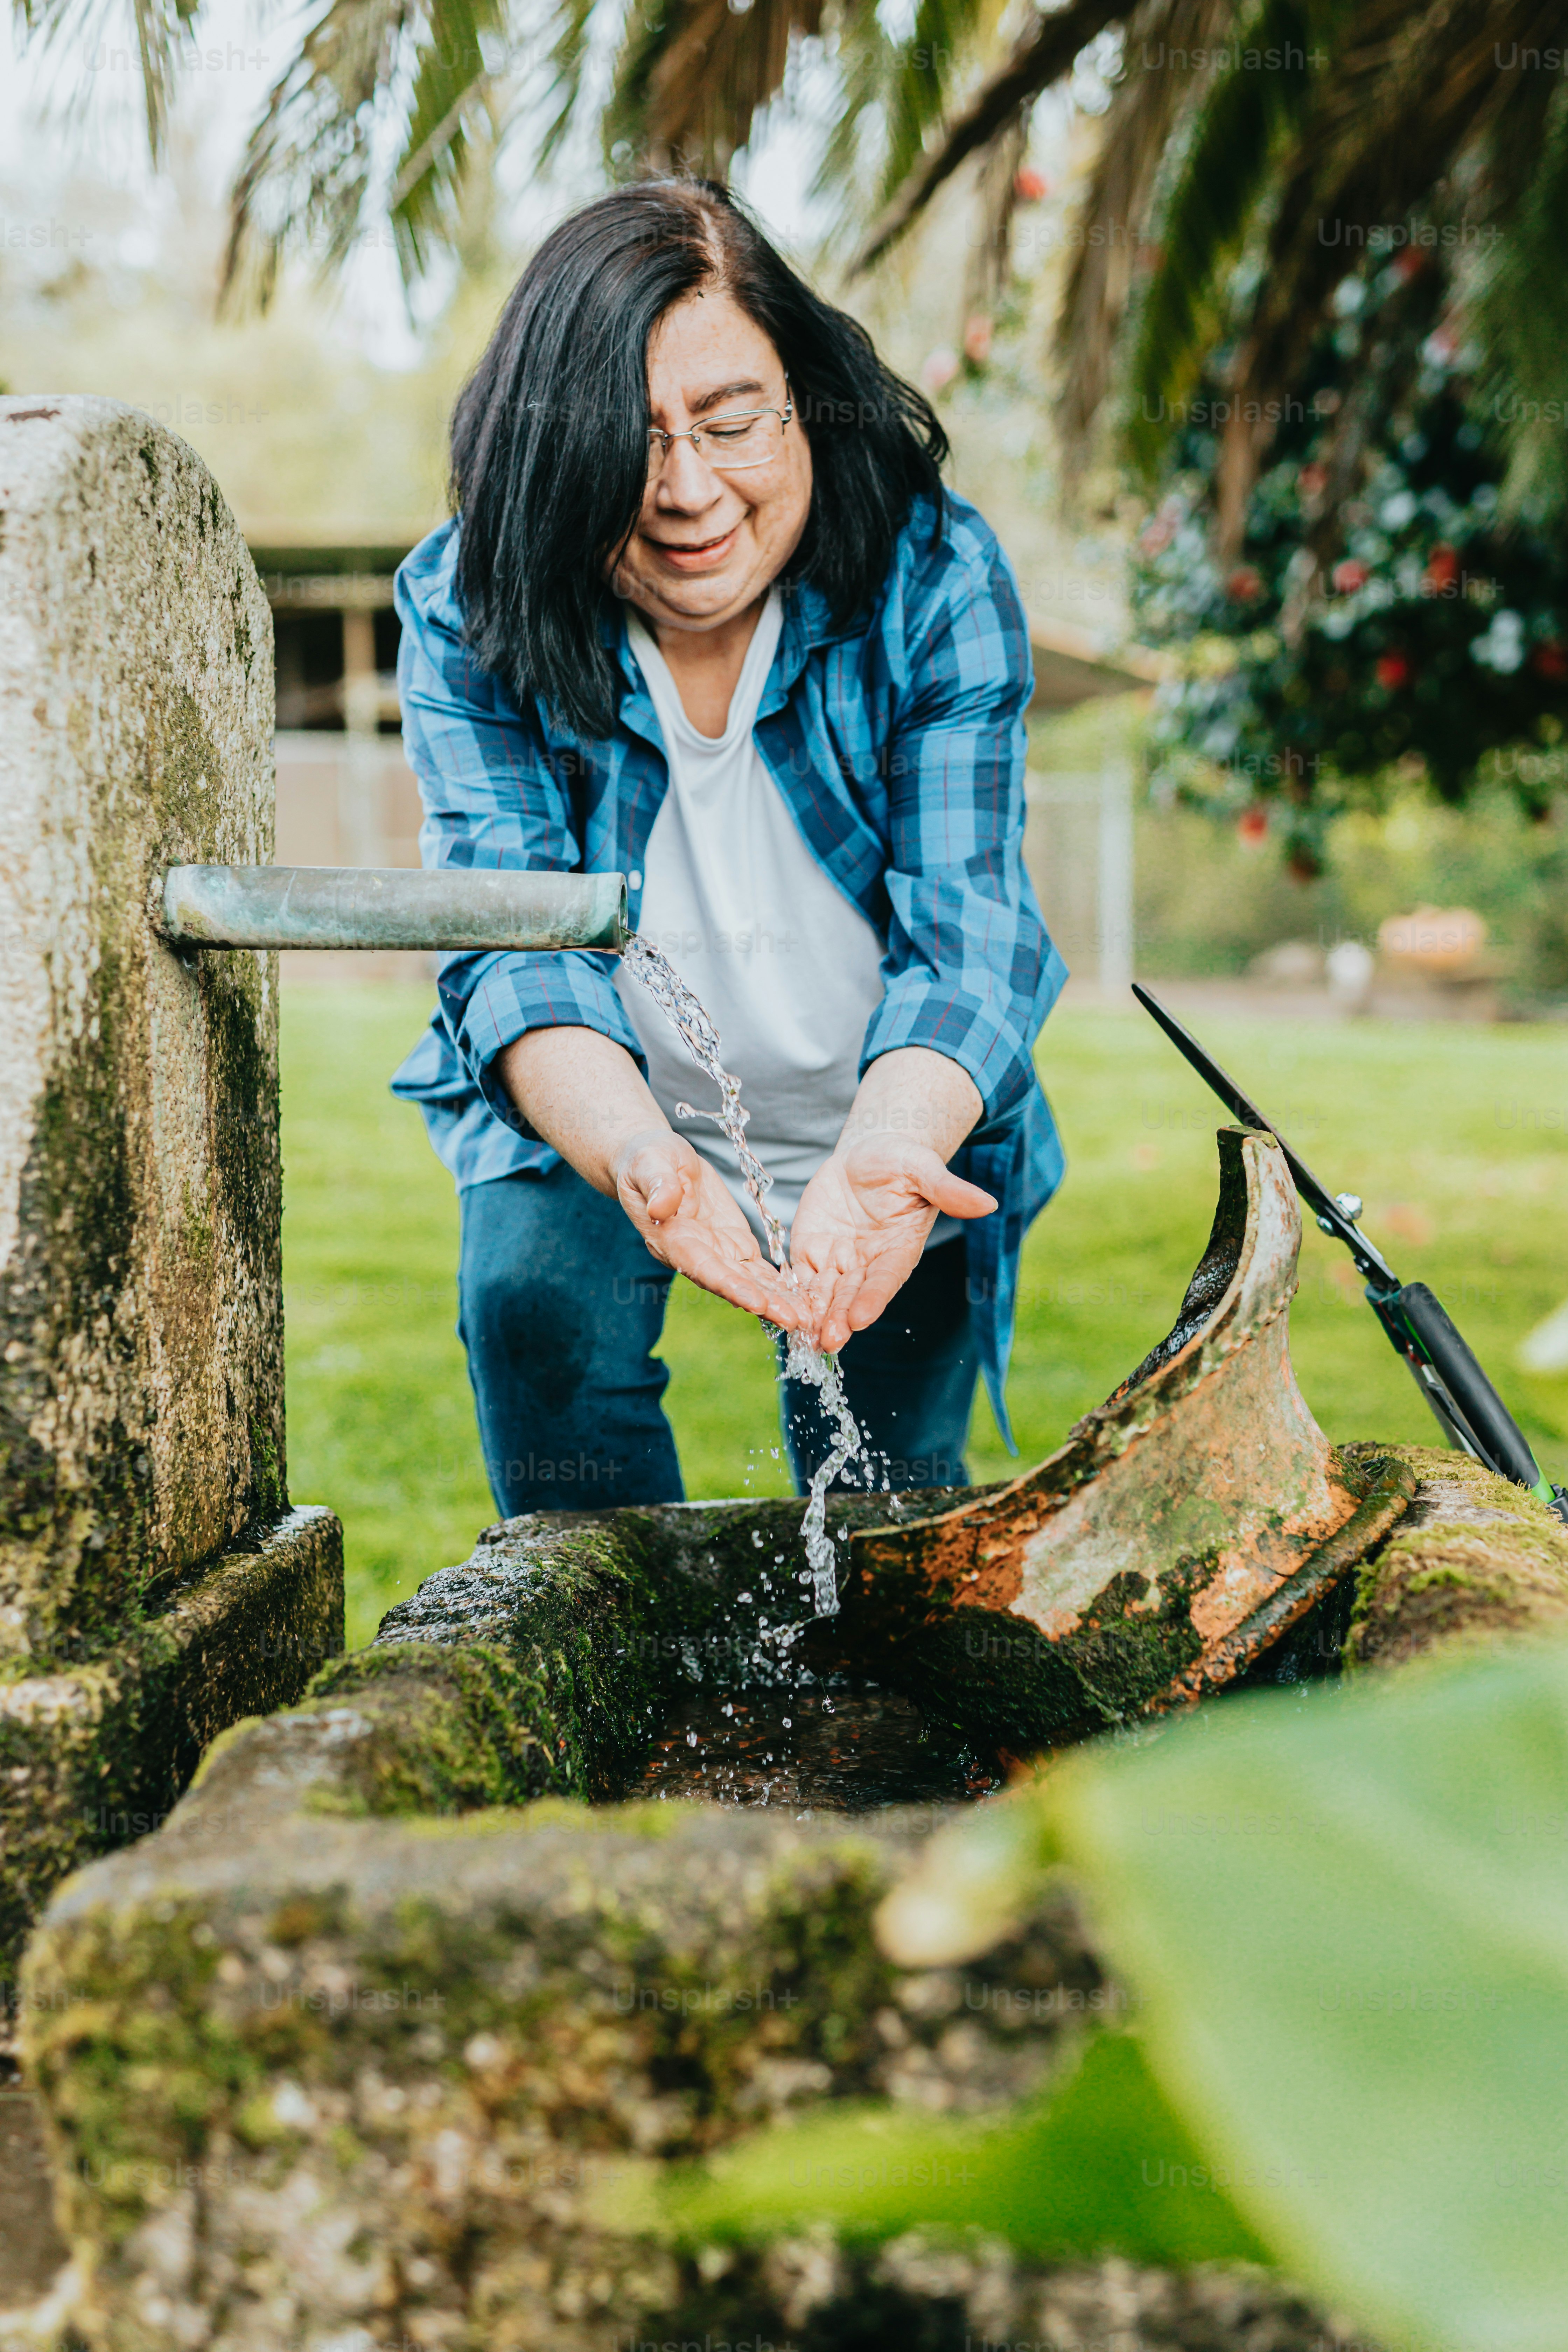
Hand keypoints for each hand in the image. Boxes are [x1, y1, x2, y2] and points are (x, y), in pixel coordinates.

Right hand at [613, 1127, 803, 1329]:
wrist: (654, 1162)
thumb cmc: (647, 1160)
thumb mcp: (649, 1163)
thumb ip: (658, 1185)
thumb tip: (661, 1206)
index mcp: (672, 1240)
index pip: (704, 1269)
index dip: (731, 1286)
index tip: (756, 1303)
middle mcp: (695, 1255)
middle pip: (732, 1284)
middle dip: (763, 1303)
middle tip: (794, 1321)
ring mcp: (716, 1252)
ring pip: (749, 1281)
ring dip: (776, 1300)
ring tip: (806, 1318)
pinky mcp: (733, 1243)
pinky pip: (757, 1268)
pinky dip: (779, 1284)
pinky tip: (803, 1297)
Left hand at [789, 1138, 995, 1352]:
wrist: (868, 1154)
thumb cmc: (902, 1160)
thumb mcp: (923, 1168)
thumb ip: (948, 1190)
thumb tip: (989, 1204)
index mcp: (898, 1249)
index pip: (885, 1279)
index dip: (873, 1298)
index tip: (860, 1318)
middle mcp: (868, 1263)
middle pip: (852, 1295)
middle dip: (839, 1318)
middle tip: (827, 1341)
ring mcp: (839, 1261)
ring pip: (824, 1294)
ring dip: (813, 1316)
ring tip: (801, 1338)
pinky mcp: (811, 1252)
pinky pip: (799, 1279)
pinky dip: (789, 1296)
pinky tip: (778, 1313)